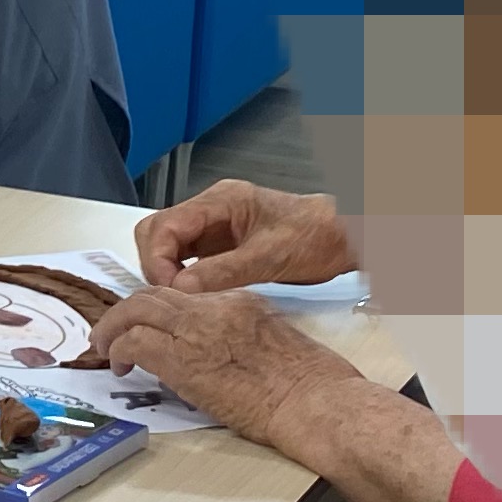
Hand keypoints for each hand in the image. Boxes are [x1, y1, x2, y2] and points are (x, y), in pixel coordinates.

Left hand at [89, 282, 347, 450]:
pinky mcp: (183, 359)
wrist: (315, 402)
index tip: (148, 326)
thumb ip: (243, 339)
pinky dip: (118, 350)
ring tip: (103, 347)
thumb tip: (219, 355)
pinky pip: (134, 342)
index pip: (187, 295)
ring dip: (112, 328)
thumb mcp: (277, 344)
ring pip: (136, 310)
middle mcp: (215, 306)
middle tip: (112, 332)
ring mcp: (197, 329)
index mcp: (240, 301)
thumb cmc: (313, 386)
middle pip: (155, 294)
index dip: (160, 309)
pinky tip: (118, 367)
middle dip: (127, 311)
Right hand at [132, 180, 354, 292]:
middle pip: (157, 233)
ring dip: (168, 273)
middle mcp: (211, 211)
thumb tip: (181, 287)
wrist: (345, 237)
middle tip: (171, 297)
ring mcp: (215, 228)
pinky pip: (189, 261)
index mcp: (220, 201)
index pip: (164, 225)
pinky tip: (196, 297)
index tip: (170, 289)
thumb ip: (222, 271)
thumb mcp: (270, 257)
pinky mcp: (222, 247)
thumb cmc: (317, 236)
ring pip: (169, 248)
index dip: (158, 259)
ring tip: (183, 300)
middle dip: (155, 265)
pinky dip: (184, 278)